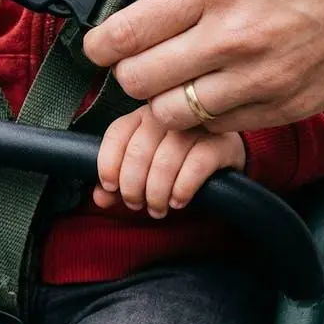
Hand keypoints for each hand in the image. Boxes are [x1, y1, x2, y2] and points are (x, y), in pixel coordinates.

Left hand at [82, 0, 323, 132]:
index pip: (122, 34)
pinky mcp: (284, 107)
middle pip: (136, 81)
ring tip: (181, 79)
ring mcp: (259, 78)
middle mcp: (231, 36)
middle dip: (129, 74)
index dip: (100, 45)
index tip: (103, 44)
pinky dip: (207, 116)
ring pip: (171, 113)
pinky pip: (218, 126)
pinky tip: (220, 90)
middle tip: (142, 61)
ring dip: (165, 101)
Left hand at [92, 106, 245, 218]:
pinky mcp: (221, 143)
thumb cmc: (176, 165)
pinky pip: (196, 166)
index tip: (110, 187)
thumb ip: (118, 183)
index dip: (108, 162)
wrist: (224, 162)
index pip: (118, 133)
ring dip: (156, 192)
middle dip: (132, 185)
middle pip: (139, 149)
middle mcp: (169, 115)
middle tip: (136, 205)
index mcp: (144, 115)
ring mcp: (197, 126)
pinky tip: (178, 201)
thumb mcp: (143, 172)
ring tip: (157, 209)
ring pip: (166, 160)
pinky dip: (181, 189)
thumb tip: (99, 198)